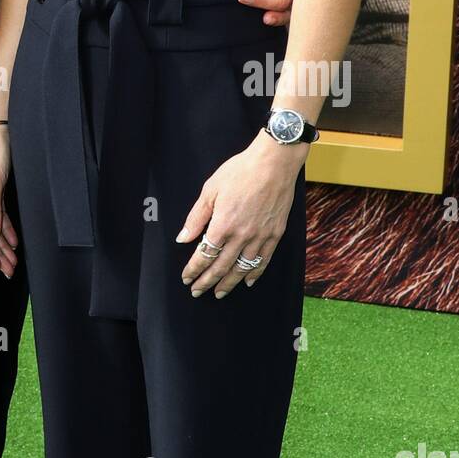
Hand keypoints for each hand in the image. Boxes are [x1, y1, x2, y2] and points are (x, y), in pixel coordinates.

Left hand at [176, 134, 303, 297]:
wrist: (273, 164)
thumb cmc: (239, 172)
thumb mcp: (210, 190)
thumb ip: (196, 217)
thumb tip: (183, 238)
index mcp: (222, 225)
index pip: (204, 255)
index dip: (194, 269)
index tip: (186, 278)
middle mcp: (241, 236)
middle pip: (221, 266)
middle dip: (207, 281)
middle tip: (197, 291)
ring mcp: (260, 237)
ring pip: (241, 268)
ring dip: (229, 283)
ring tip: (219, 293)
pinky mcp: (275, 235)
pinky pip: (263, 260)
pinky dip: (254, 273)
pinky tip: (247, 281)